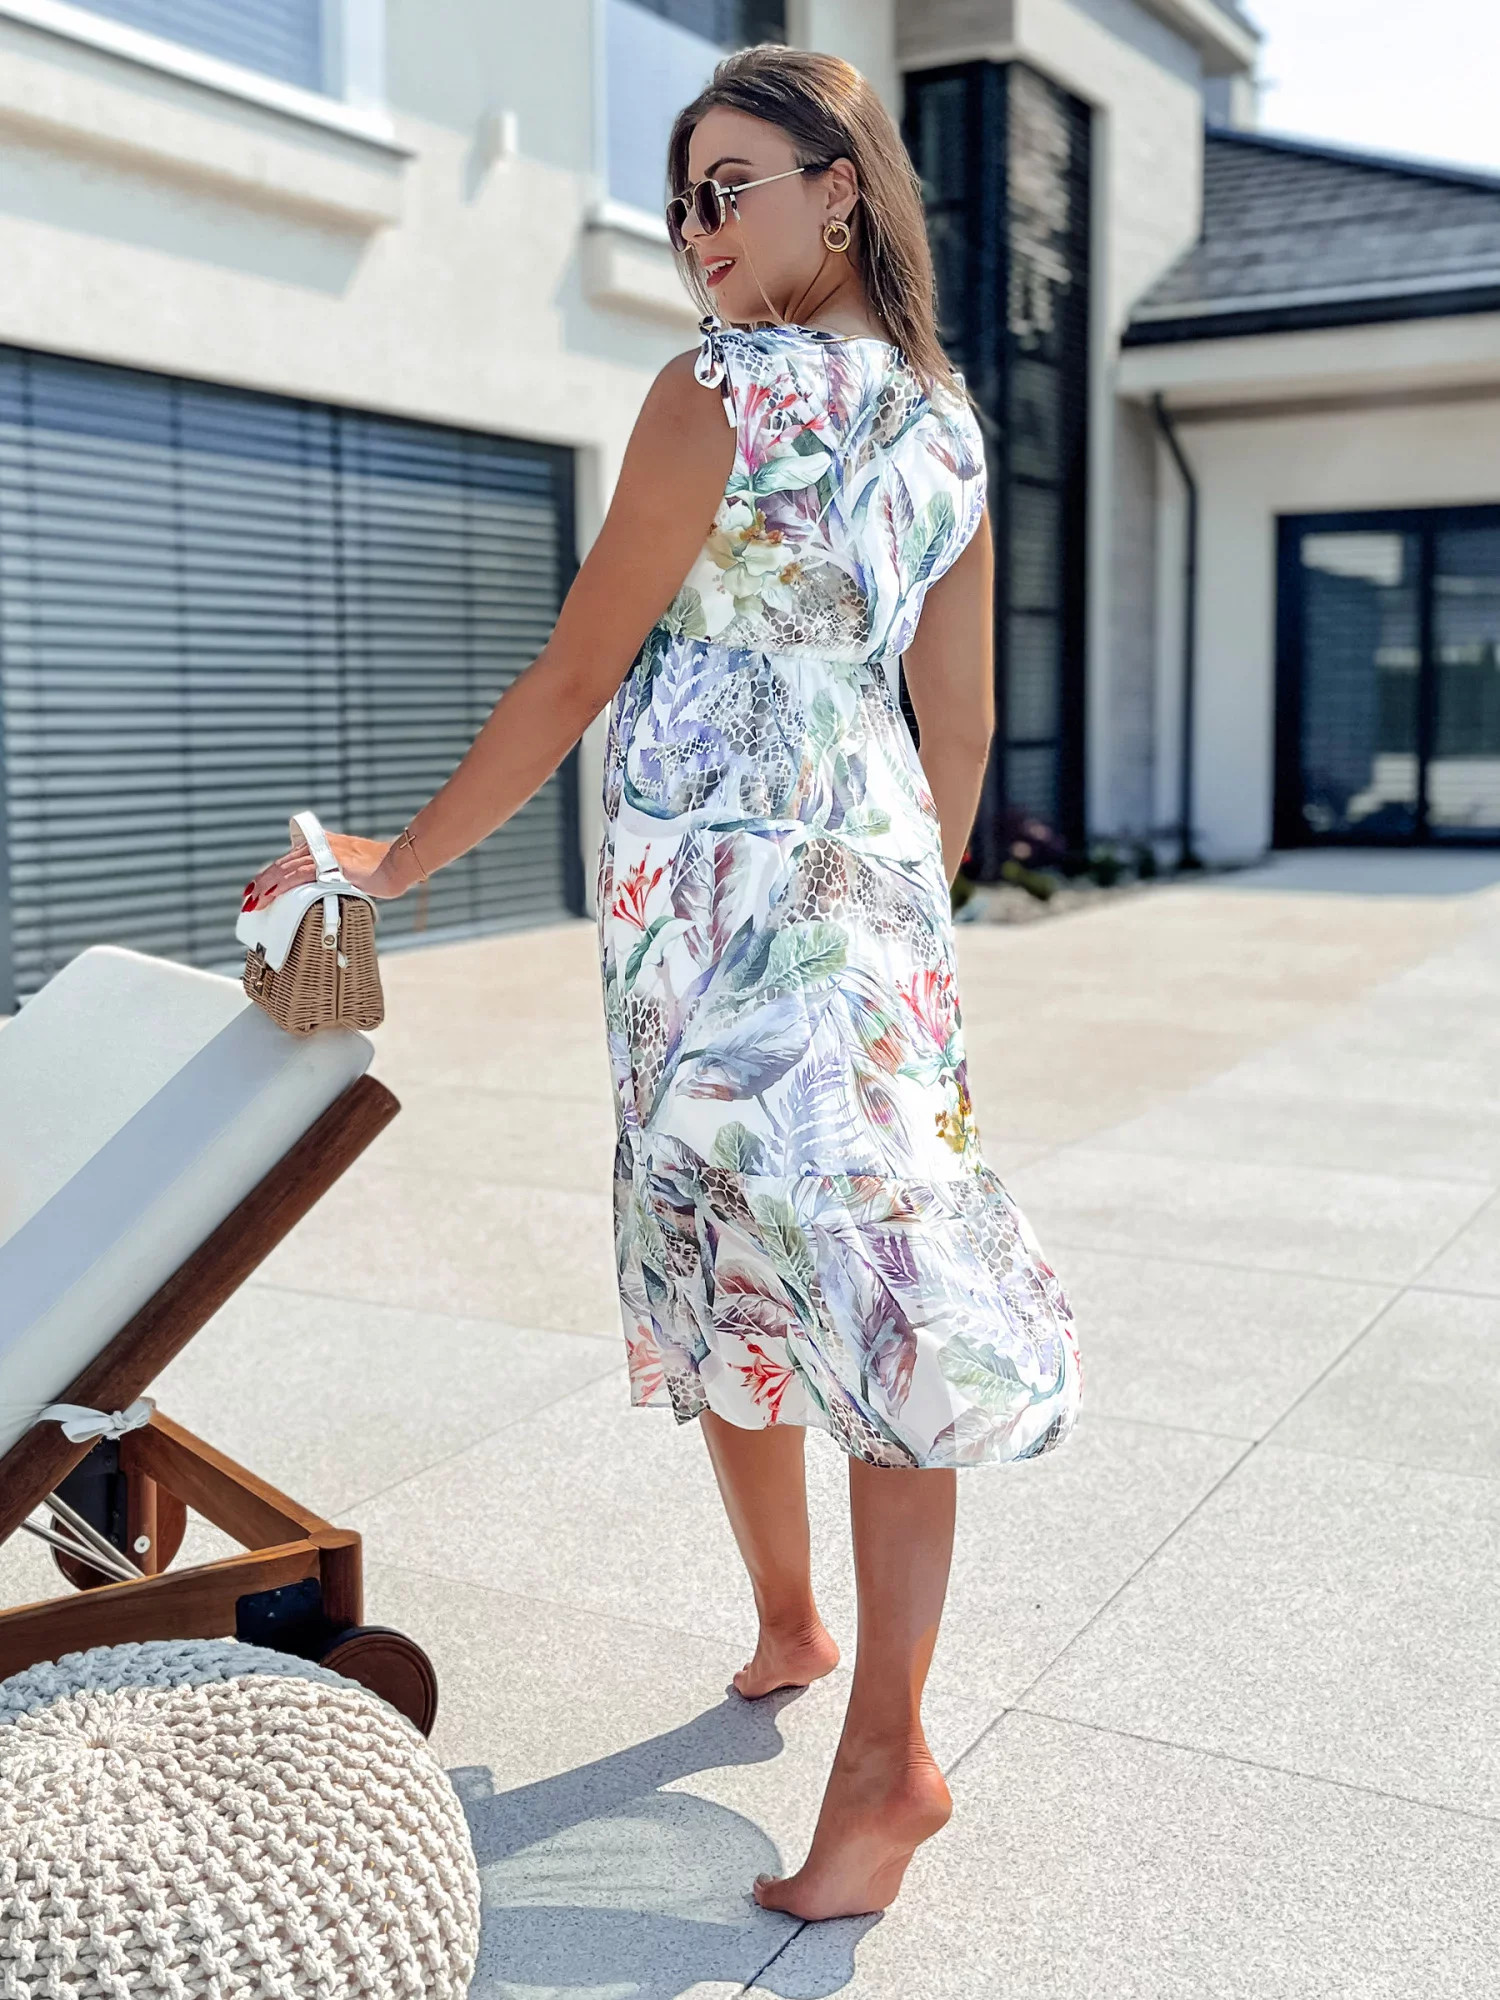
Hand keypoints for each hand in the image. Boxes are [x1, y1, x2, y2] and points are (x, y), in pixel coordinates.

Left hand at [243, 833, 396, 911]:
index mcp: (322, 846)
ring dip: (266, 886)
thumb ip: (335, 877)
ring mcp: (323, 853)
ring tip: (254, 901)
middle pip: (282, 864)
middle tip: (249, 898)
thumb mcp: (352, 872)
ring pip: (285, 869)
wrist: (397, 864)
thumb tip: (325, 894)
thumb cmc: (381, 871)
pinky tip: (271, 895)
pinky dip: (281, 885)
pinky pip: (298, 875)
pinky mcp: (328, 863)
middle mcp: (319, 846)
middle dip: (263, 882)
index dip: (271, 874)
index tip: (258, 888)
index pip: (288, 861)